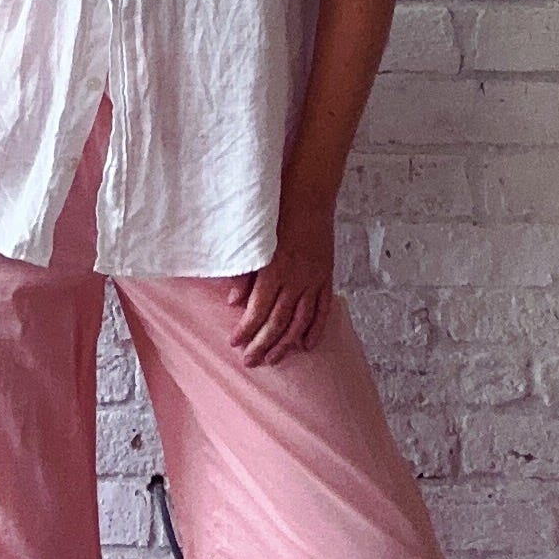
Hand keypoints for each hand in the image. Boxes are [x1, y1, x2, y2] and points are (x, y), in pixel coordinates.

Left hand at [227, 190, 335, 366]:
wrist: (309, 197)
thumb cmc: (276, 215)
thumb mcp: (255, 242)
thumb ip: (244, 273)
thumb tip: (233, 302)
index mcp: (274, 271)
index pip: (258, 311)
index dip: (246, 330)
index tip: (234, 343)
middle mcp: (295, 280)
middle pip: (278, 322)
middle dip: (262, 345)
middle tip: (250, 362)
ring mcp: (313, 280)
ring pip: (300, 321)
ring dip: (286, 344)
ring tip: (274, 359)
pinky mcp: (325, 277)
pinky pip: (322, 310)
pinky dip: (315, 329)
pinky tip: (306, 345)